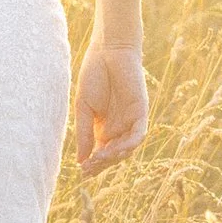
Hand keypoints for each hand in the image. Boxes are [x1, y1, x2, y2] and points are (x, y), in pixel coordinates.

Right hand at [75, 42, 148, 174]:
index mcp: (103, 127)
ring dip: (114, 157)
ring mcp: (131, 120)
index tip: (82, 171)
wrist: (107, 51)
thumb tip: (81, 161)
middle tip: (90, 166)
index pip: (101, 153)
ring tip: (99, 158)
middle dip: (102, 163)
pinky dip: (128, 144)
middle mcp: (119, 127)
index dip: (94, 164)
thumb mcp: (83, 108)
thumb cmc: (93, 76)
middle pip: (114, 154)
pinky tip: (115, 149)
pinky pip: (138, 134)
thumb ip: (83, 133)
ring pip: (127, 148)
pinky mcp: (141, 112)